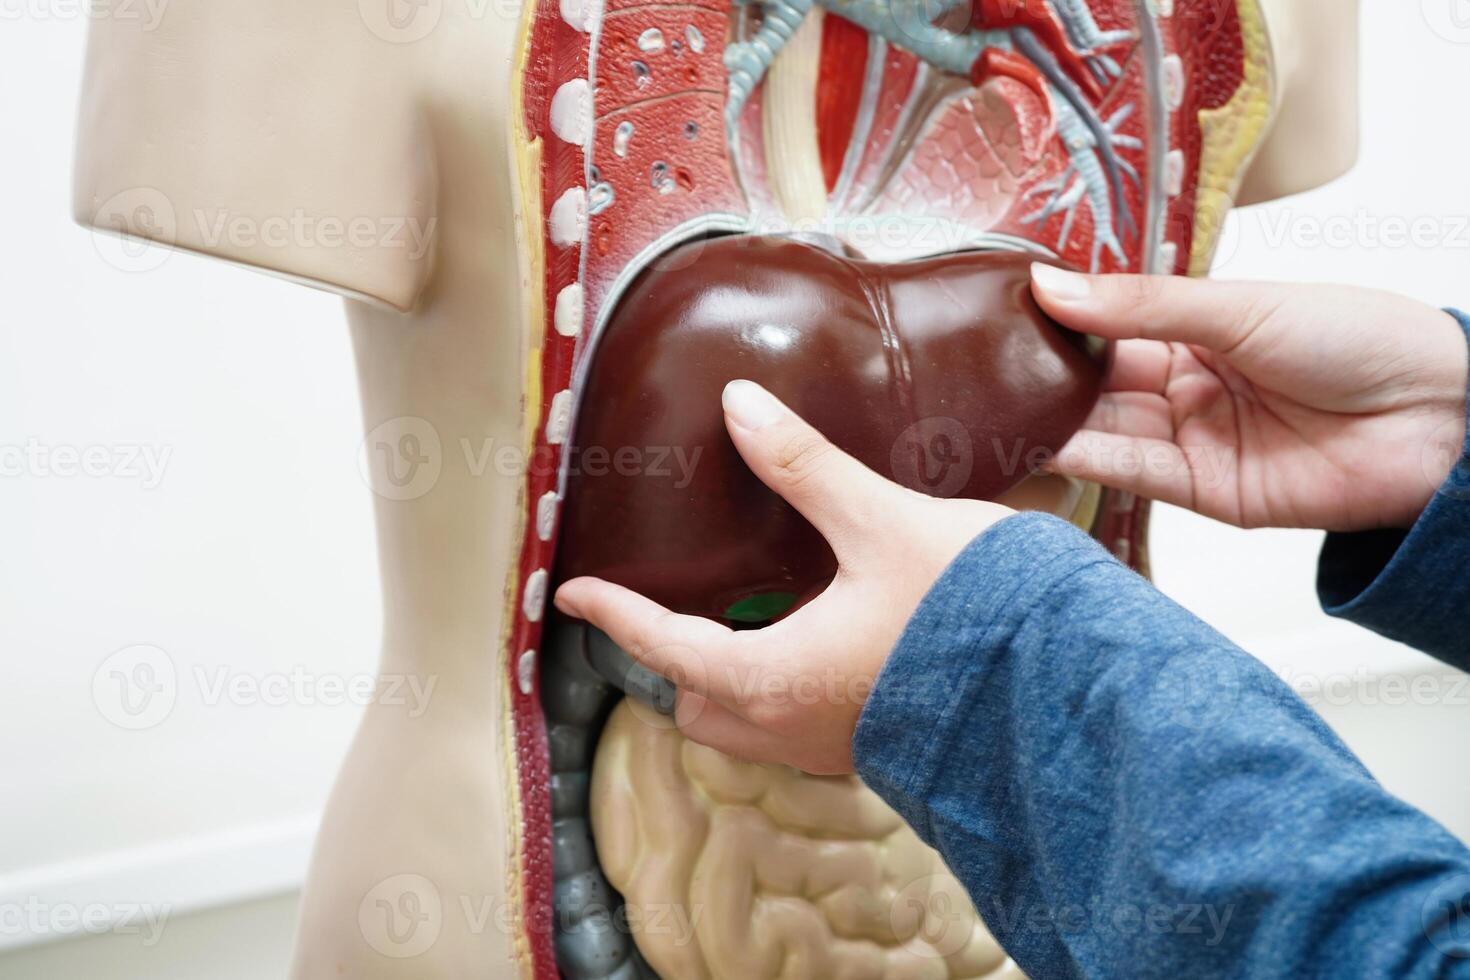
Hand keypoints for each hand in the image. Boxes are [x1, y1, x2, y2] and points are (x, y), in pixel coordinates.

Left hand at [554, 380, 1012, 774]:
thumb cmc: (972, 612)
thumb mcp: (881, 524)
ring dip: (723, 676)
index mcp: (774, 677)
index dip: (614, 615)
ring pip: (743, 723)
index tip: (575, 593)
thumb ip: (804, 469)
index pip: (663, 647)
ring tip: (735, 613)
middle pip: (694, 704)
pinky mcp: (871, 744)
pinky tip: (808, 635)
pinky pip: (792, 725)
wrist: (1066, 688)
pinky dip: (774, 686)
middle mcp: (791, 726)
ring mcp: (833, 746)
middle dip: (668, 660)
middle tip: (663, 603)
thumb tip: (740, 405)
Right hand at [1030, 265, 1468, 530]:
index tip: (1003, 306)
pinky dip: (1086, 457)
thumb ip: (1141, 306)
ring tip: (993, 405)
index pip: (1110, 323)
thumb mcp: (1239, 307)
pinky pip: (1132, 471)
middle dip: (1044, 373)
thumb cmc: (1360, 340)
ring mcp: (1192, 438)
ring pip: (1104, 427)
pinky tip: (1042, 439)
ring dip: (1053, 419)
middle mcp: (1187, 385)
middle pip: (1098, 380)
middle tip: (980, 363)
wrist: (1439, 419)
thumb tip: (1053, 286)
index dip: (1060, 317)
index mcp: (1198, 330)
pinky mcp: (1202, 491)